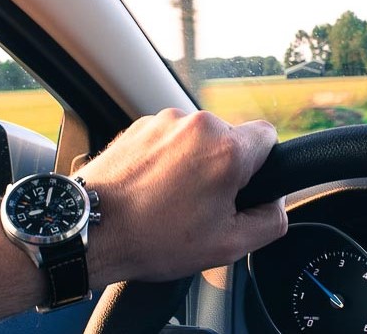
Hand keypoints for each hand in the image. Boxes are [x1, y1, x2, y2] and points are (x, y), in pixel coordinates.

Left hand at [75, 109, 286, 285]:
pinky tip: (152, 189)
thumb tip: (276, 204)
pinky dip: (168, 160)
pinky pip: (170, 139)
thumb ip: (270, 221)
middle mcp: (198, 125)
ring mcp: (165, 121)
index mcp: (227, 150)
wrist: (90, 230)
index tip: (242, 188)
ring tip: (170, 200)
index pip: (269, 136)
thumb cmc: (154, 239)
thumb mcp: (228, 246)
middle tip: (203, 205)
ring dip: (194, 164)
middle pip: (231, 139)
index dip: (262, 165)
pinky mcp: (140, 125)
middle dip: (224, 168)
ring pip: (199, 140)